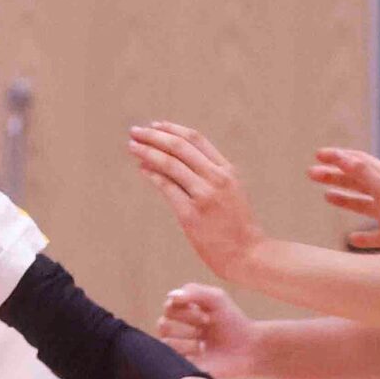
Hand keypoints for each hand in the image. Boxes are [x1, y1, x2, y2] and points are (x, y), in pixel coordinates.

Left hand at [128, 122, 265, 282]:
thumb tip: (172, 158)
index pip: (196, 139)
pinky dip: (152, 174)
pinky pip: (167, 187)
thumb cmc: (234, 224)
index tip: (154, 125)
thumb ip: (207, 173)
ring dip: (147, 152)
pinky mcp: (191, 214)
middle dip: (153, 136)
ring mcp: (205, 196)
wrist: (248, 253)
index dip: (172, 130)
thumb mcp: (229, 191)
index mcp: (227, 170)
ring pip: (170, 164)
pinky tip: (141, 168)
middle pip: (179, 147)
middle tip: (134, 131)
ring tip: (132, 146)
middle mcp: (217, 178)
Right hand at [157, 283, 263, 378]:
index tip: (207, 316)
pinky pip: (170, 361)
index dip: (185, 312)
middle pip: (163, 324)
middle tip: (205, 329)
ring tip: (204, 346)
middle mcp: (178, 330)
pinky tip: (202, 356)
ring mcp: (179, 349)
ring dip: (187, 343)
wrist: (249, 348)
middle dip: (187, 326)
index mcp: (182, 313)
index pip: (168, 308)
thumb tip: (170, 296)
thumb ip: (193, 291)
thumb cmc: (233, 321)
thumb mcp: (216, 298)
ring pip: (165, 343)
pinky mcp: (183, 365)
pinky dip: (187, 357)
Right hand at [308, 146, 379, 252]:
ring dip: (344, 199)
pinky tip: (351, 238)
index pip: (358, 162)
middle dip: (334, 176)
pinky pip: (372, 235)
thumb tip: (342, 158)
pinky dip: (360, 236)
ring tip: (326, 196)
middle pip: (356, 181)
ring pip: (361, 204)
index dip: (338, 157)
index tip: (318, 155)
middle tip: (312, 173)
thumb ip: (363, 173)